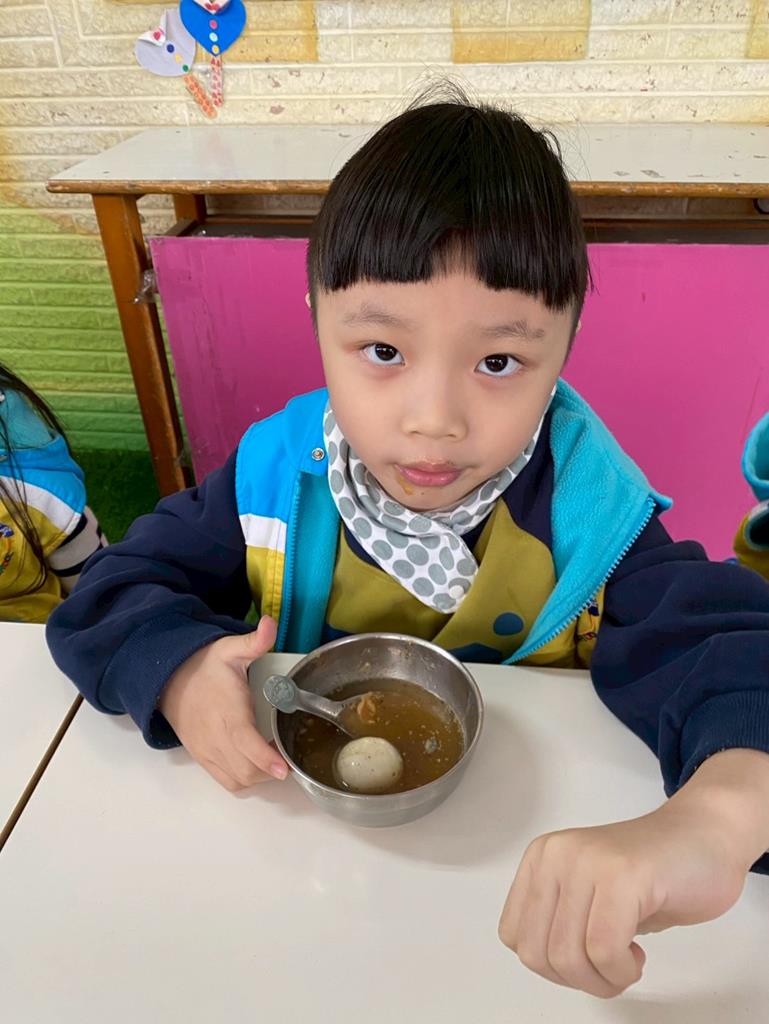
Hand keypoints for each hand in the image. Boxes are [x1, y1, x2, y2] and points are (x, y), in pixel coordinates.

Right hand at [158, 615, 287, 791]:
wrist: (169, 680)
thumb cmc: (205, 666)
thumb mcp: (230, 649)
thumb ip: (254, 641)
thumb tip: (271, 623)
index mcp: (227, 712)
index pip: (245, 742)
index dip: (265, 758)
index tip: (284, 766)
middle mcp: (216, 737)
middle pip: (246, 769)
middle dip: (271, 770)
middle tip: (287, 753)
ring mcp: (208, 751)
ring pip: (238, 780)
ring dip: (260, 777)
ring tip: (274, 758)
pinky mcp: (203, 758)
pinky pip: (226, 781)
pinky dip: (245, 780)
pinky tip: (256, 764)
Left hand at [497, 751, 768, 998]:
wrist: (704, 835)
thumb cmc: (653, 875)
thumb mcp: (587, 897)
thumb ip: (558, 920)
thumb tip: (545, 962)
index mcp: (541, 859)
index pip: (514, 936)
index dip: (551, 965)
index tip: (587, 958)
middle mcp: (554, 855)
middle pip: (538, 953)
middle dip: (578, 979)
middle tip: (613, 968)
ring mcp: (585, 861)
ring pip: (568, 957)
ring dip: (603, 979)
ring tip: (628, 961)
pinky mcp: (620, 874)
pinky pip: (603, 950)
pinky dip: (621, 970)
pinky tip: (638, 954)